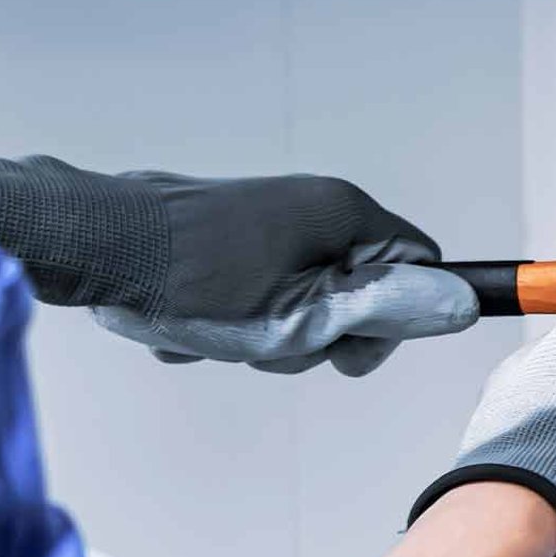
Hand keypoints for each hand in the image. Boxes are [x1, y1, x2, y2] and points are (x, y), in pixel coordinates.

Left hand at [0, 153, 477, 375]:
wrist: (93, 244)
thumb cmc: (193, 281)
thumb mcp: (303, 316)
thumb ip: (386, 312)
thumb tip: (462, 302)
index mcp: (343, 213)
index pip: (419, 266)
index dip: (394, 321)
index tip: (345, 352)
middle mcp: (312, 204)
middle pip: (359, 288)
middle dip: (317, 334)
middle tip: (267, 343)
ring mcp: (267, 216)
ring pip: (302, 297)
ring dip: (267, 332)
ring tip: (219, 332)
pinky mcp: (226, 233)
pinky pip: (255, 289)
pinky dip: (230, 316)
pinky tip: (191, 322)